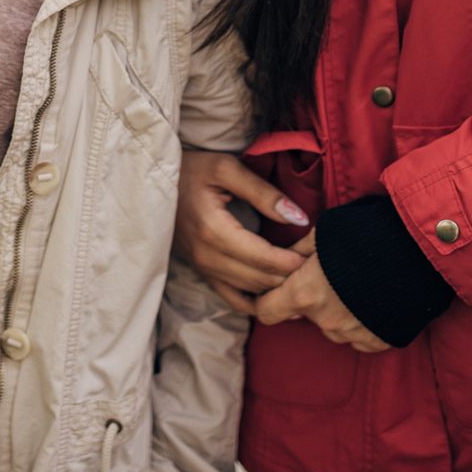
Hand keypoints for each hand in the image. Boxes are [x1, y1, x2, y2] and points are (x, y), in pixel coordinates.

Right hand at [174, 149, 312, 313]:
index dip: (295, 260)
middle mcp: (207, 257)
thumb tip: (299, 217)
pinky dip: (258, 302)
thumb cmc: (190, 169)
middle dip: (292, 274)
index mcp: (214, 231)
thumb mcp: (226, 169)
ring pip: (251, 292)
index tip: (318, 252)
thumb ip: (264, 193)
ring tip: (306, 277)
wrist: (153, 181)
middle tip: (318, 263)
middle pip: (261, 279)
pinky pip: (233, 298)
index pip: (265, 259)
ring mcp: (203, 268)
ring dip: (279, 287)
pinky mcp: (202, 272)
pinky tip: (280, 298)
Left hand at [253, 234, 391, 352]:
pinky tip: (371, 299)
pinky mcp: (379, 341)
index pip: (266, 310)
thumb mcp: (323, 233)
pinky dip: (360, 322)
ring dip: (335, 311)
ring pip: (332, 326)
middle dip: (309, 298)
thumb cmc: (367, 233)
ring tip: (354, 284)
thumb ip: (296, 252)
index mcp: (305, 293)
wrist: (421, 249)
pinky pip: (359, 337)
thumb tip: (280, 260)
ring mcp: (353, 333)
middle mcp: (326, 319)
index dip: (265, 299)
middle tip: (327, 276)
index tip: (271, 290)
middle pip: (303, 316)